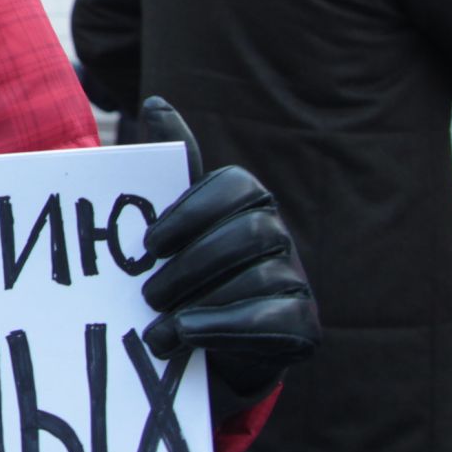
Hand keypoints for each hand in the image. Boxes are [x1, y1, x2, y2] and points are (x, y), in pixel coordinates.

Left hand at [136, 97, 320, 409]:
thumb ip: (168, 168)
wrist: (203, 348)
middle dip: (192, 265)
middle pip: (248, 233)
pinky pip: (272, 321)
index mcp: (248, 200)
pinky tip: (182, 338)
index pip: (235, 184)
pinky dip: (220, 329)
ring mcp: (297, 280)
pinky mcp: (304, 327)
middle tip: (147, 292)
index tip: (150, 243)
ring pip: (258, 279)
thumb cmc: (183, 274)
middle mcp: (279, 234)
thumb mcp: (171, 223)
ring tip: (155, 328)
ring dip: (199, 303)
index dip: (192, 211)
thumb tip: (156, 103)